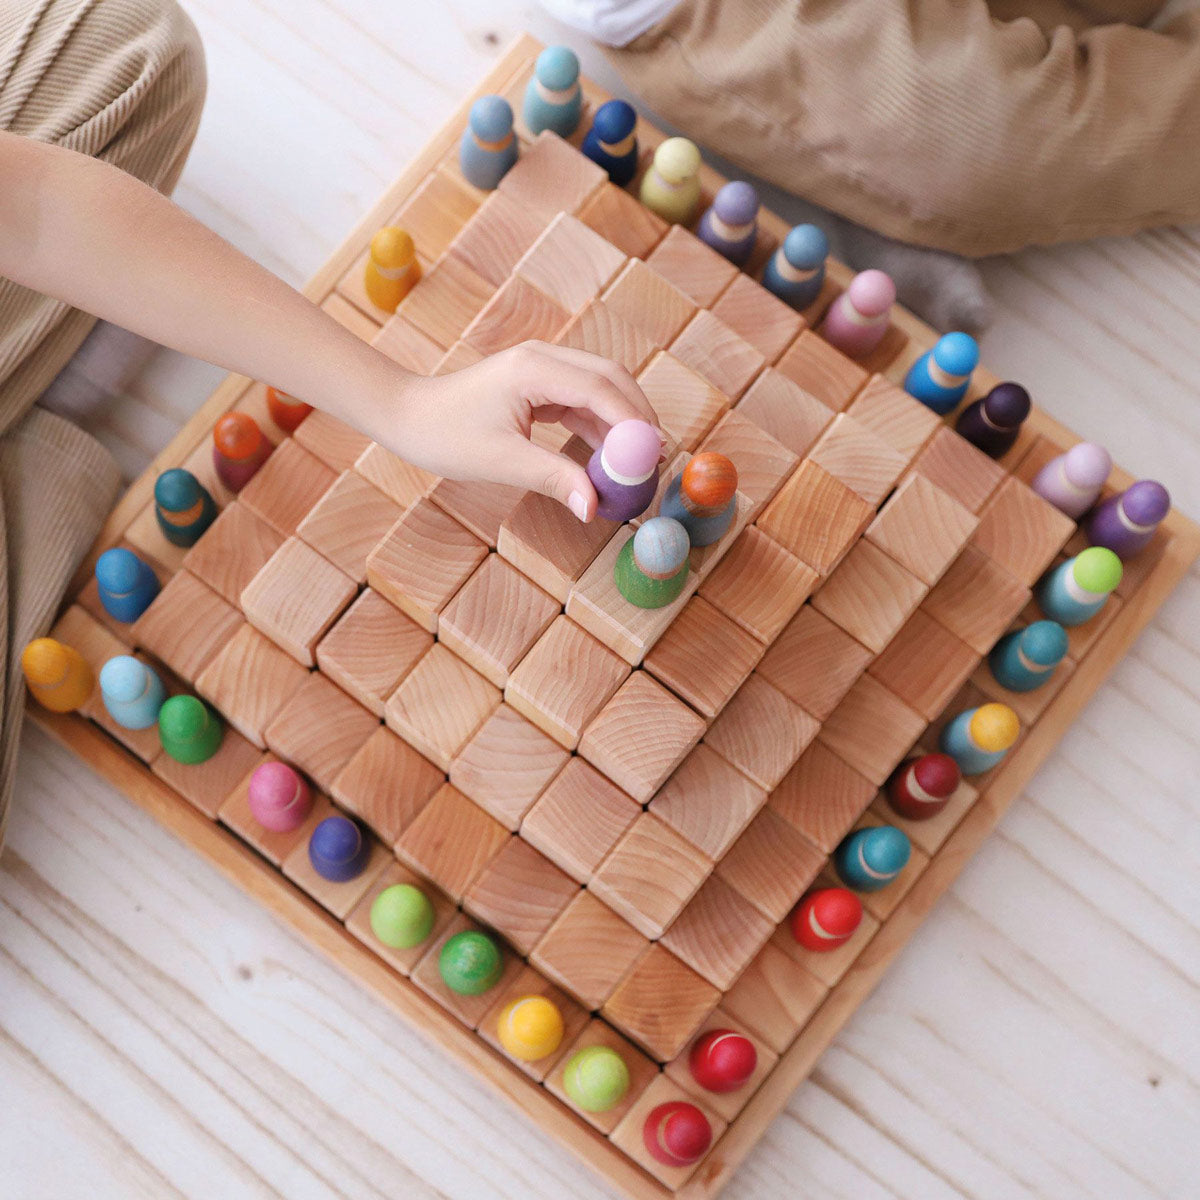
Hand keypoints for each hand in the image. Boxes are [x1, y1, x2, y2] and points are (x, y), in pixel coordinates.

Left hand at [375, 341, 661, 520]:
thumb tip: (592, 507)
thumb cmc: (444, 434)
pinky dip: (600, 427)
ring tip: (636, 462)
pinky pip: (581, 401)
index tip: (653, 454)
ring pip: (600, 389)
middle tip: (656, 457)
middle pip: (611, 378)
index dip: (633, 421)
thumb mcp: (501, 461)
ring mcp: (542, 370)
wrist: (407, 416)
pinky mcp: (538, 386)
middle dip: (638, 415)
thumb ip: (552, 479)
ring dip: (621, 422)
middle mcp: (544, 360)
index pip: (601, 388)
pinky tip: (607, 458)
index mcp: (534, 369)